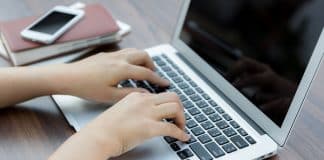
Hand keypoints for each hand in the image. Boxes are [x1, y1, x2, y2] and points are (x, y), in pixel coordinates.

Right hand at [49, 92, 189, 159]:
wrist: (96, 137)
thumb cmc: (104, 128)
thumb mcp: (121, 111)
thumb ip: (134, 110)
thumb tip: (144, 117)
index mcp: (136, 96)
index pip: (160, 95)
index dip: (168, 104)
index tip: (171, 112)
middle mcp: (143, 101)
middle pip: (172, 96)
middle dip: (180, 108)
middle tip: (179, 118)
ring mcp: (146, 113)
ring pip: (175, 108)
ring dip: (182, 119)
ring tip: (181, 128)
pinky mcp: (148, 127)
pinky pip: (172, 129)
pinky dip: (181, 134)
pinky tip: (183, 138)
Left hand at [55, 48, 168, 101]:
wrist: (68, 77)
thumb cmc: (87, 88)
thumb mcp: (110, 96)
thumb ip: (130, 94)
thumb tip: (146, 94)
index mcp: (122, 69)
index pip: (146, 73)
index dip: (158, 79)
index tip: (165, 83)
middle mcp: (119, 58)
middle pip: (144, 55)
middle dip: (152, 65)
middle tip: (153, 75)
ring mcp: (112, 54)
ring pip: (135, 51)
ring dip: (143, 59)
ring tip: (143, 70)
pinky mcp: (106, 54)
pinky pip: (126, 51)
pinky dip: (133, 57)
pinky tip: (128, 67)